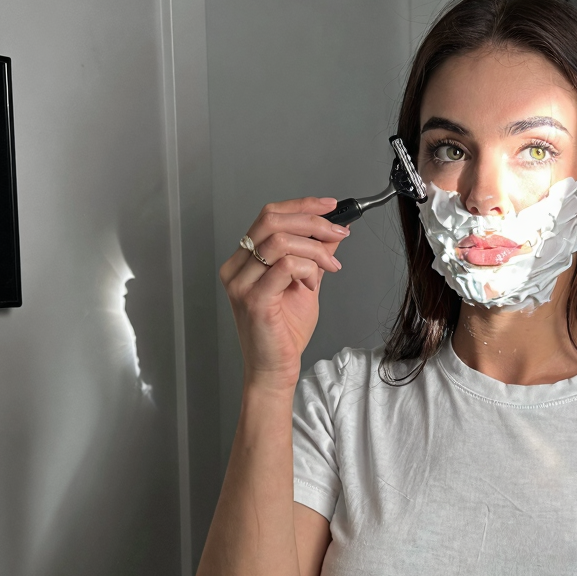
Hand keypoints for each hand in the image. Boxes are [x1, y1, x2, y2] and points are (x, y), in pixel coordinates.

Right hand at [219, 198, 349, 392]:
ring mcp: (241, 284)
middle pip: (272, 220)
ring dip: (315, 250)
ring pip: (280, 241)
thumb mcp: (305, 284)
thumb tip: (332, 232)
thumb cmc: (284, 333)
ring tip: (330, 267)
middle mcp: (237, 268)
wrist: (276, 369)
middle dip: (313, 222)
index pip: (269, 216)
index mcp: (244, 260)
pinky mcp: (253, 300)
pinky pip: (284, 266)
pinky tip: (312, 285)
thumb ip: (313, 257)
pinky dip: (307, 269)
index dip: (302, 206)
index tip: (331, 206)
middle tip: (339, 233)